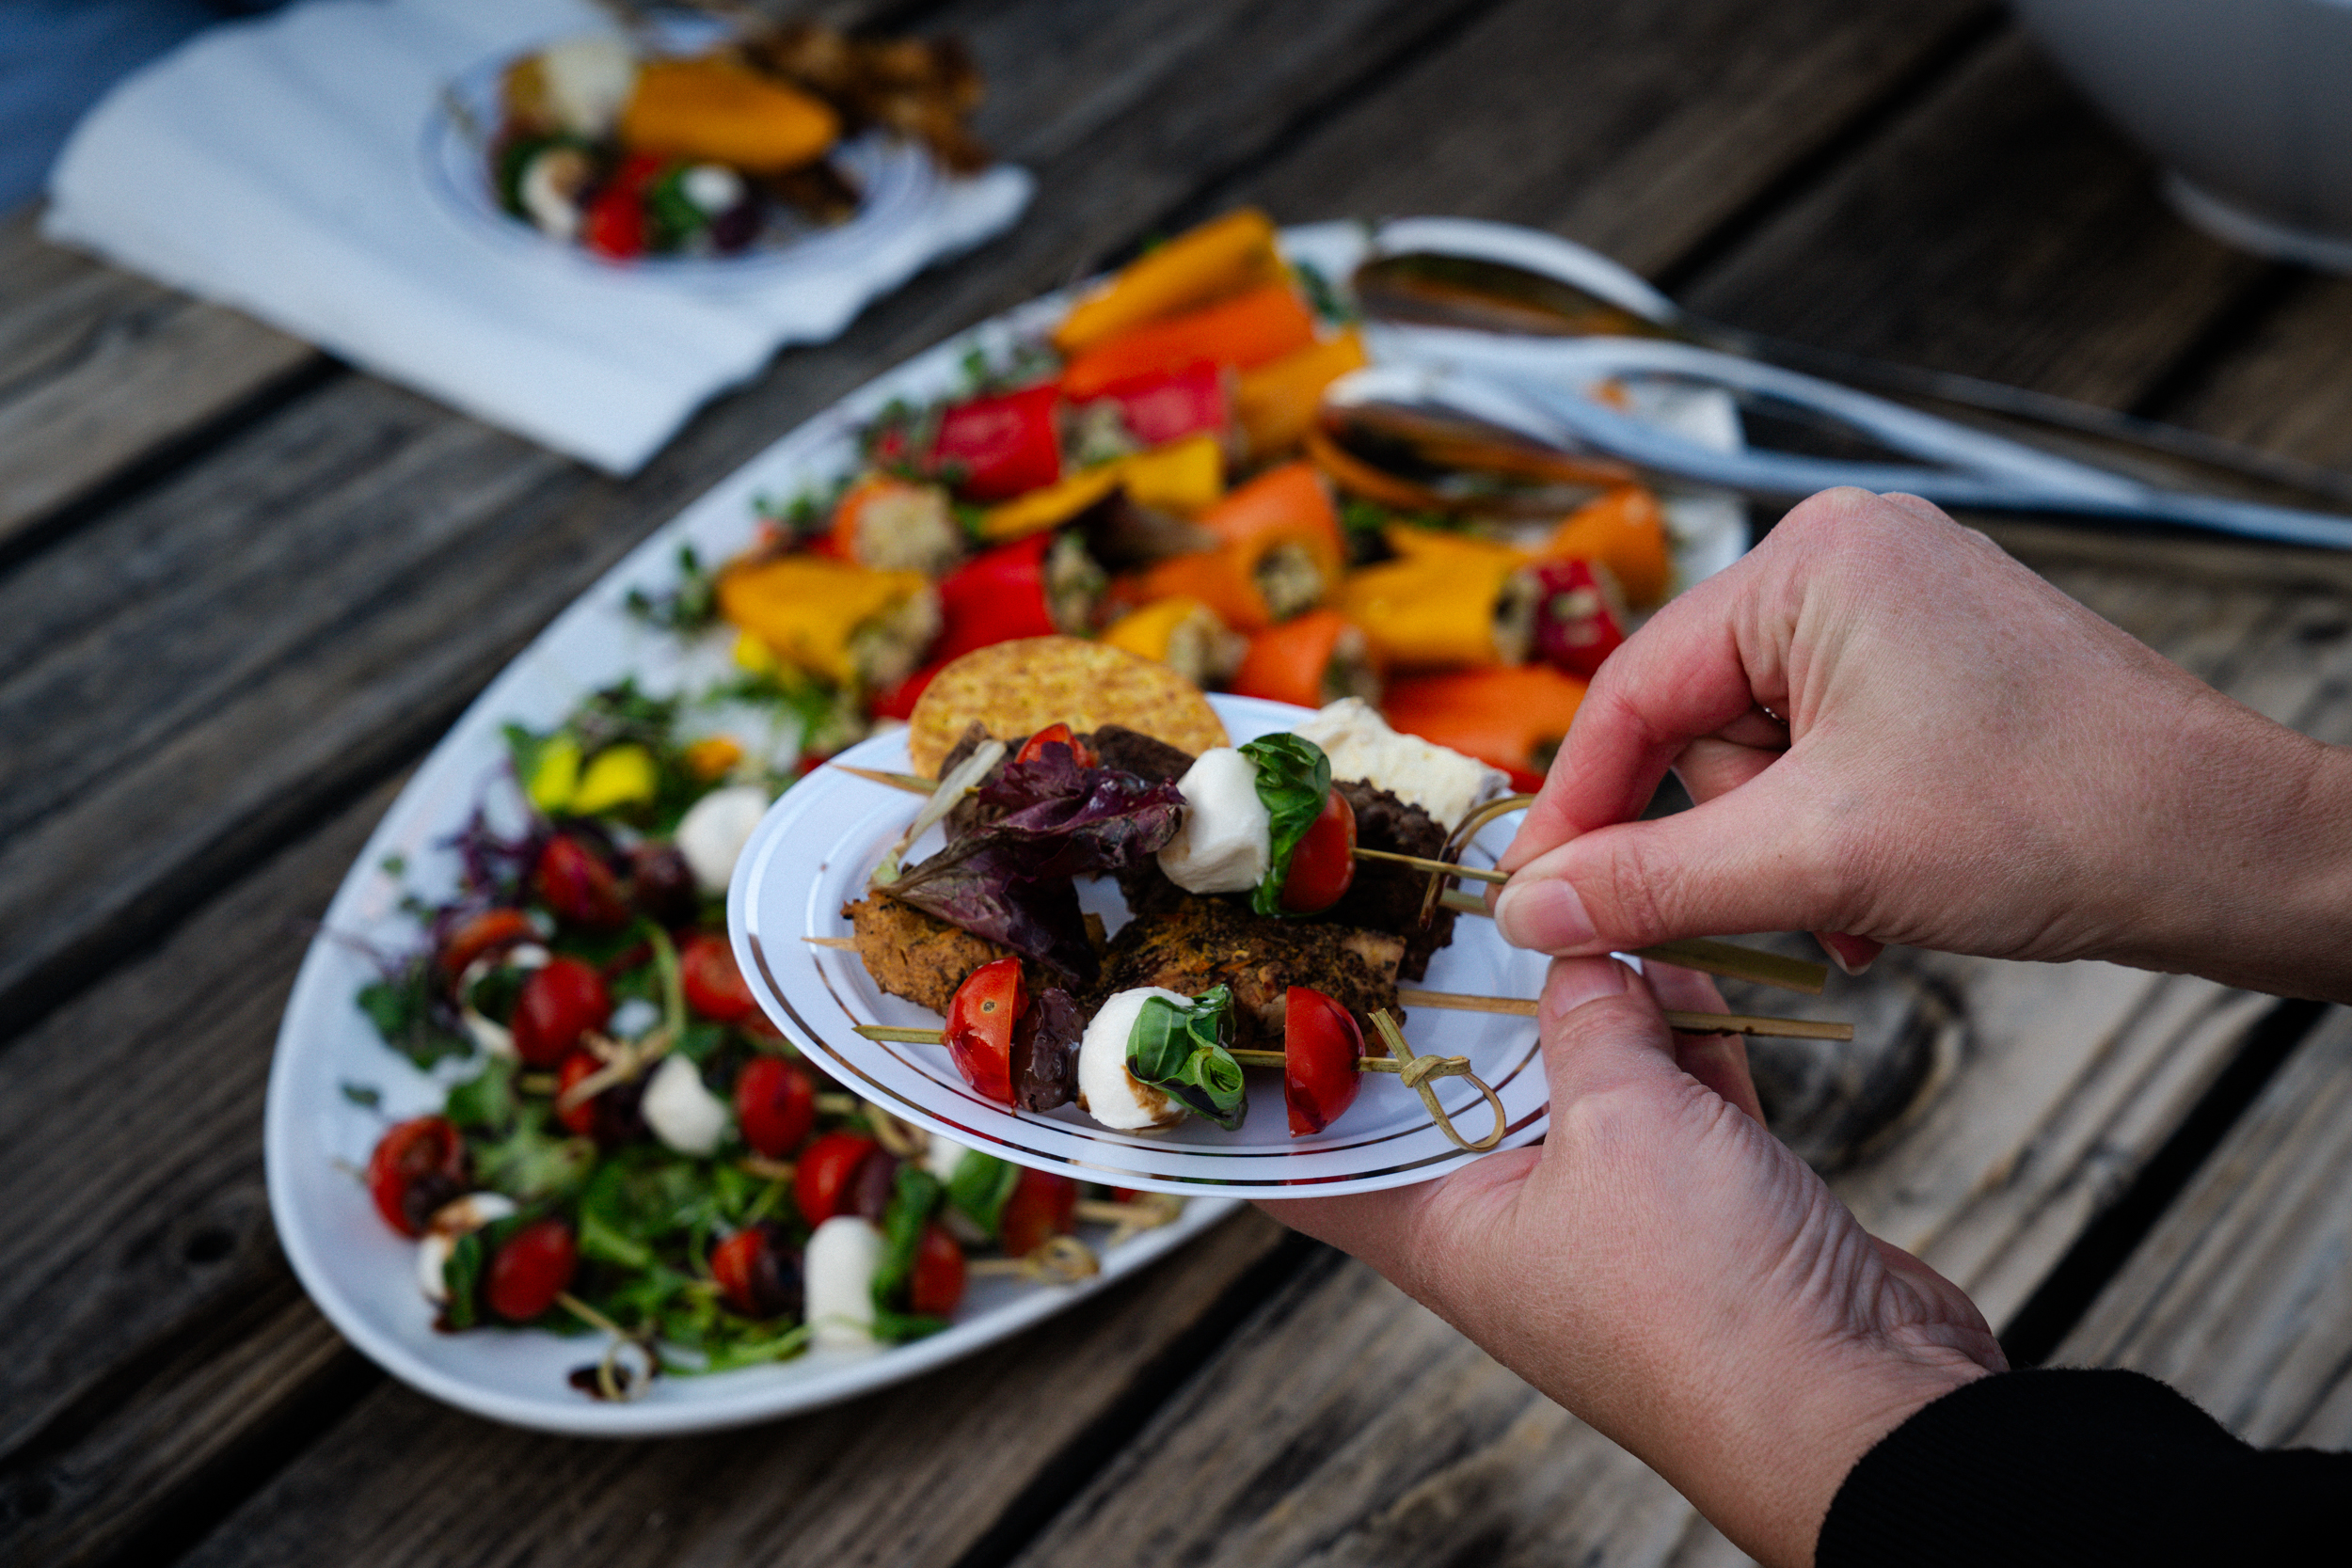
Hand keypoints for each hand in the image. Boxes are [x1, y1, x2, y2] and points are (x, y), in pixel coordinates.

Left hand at [1261, 958, 2002, 1567]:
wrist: (1864, 1409)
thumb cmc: (1705, 1304)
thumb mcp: (1621, 1123)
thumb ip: (1586, 1019)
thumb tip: (1571, 951)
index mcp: (1441, 1231)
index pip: (1314, 1164)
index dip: (1276, 1087)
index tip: (1256, 993)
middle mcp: (1512, 1226)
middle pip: (1454, 1096)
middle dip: (1459, 1000)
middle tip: (1441, 897)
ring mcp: (1612, 1217)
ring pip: (1576, 1082)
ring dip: (1592, 1002)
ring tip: (1590, 905)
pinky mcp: (1706, 1208)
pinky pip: (1673, 1100)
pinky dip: (1680, 1038)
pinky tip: (1685, 962)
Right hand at [1491, 488, 2351, 1000]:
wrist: (2231, 852)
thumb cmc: (2061, 817)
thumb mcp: (1820, 860)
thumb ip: (1653, 882)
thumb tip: (1530, 911)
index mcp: (1812, 561)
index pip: (1635, 689)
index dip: (1581, 806)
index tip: (1540, 899)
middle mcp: (1850, 562)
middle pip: (1697, 726)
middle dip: (1727, 837)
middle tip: (1779, 906)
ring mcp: (1898, 612)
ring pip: (1759, 757)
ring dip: (1784, 851)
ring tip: (1857, 905)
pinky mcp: (1933, 669)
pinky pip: (1823, 757)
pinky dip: (1829, 836)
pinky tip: (1878, 893)